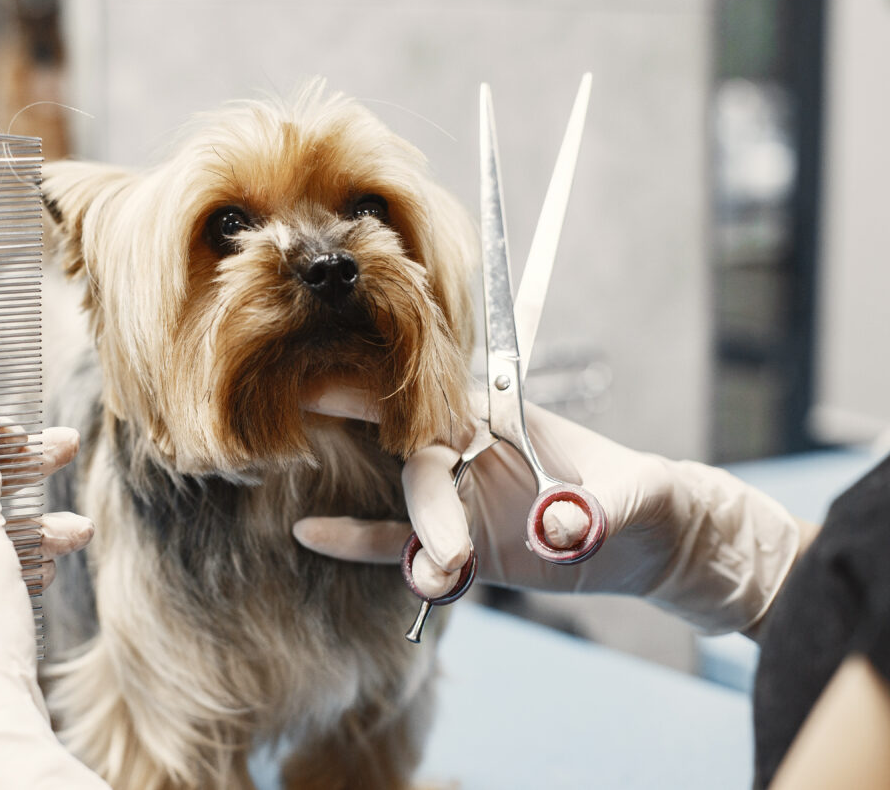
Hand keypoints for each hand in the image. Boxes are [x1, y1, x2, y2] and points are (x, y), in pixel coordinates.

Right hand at [296, 387, 807, 634]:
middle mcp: (472, 453)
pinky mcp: (463, 548)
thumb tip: (558, 531)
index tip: (319, 387)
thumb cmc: (648, 497)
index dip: (374, 391)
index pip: (434, 403)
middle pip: (423, 465)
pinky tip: (311, 534)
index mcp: (502, 420)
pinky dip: (357, 541)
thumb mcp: (639, 497)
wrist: (656, 541)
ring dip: (422, 544)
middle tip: (456, 557)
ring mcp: (463, 501)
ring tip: (448, 579)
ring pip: (413, 509)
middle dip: (429, 507)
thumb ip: (598, 511)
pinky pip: (399, 543)